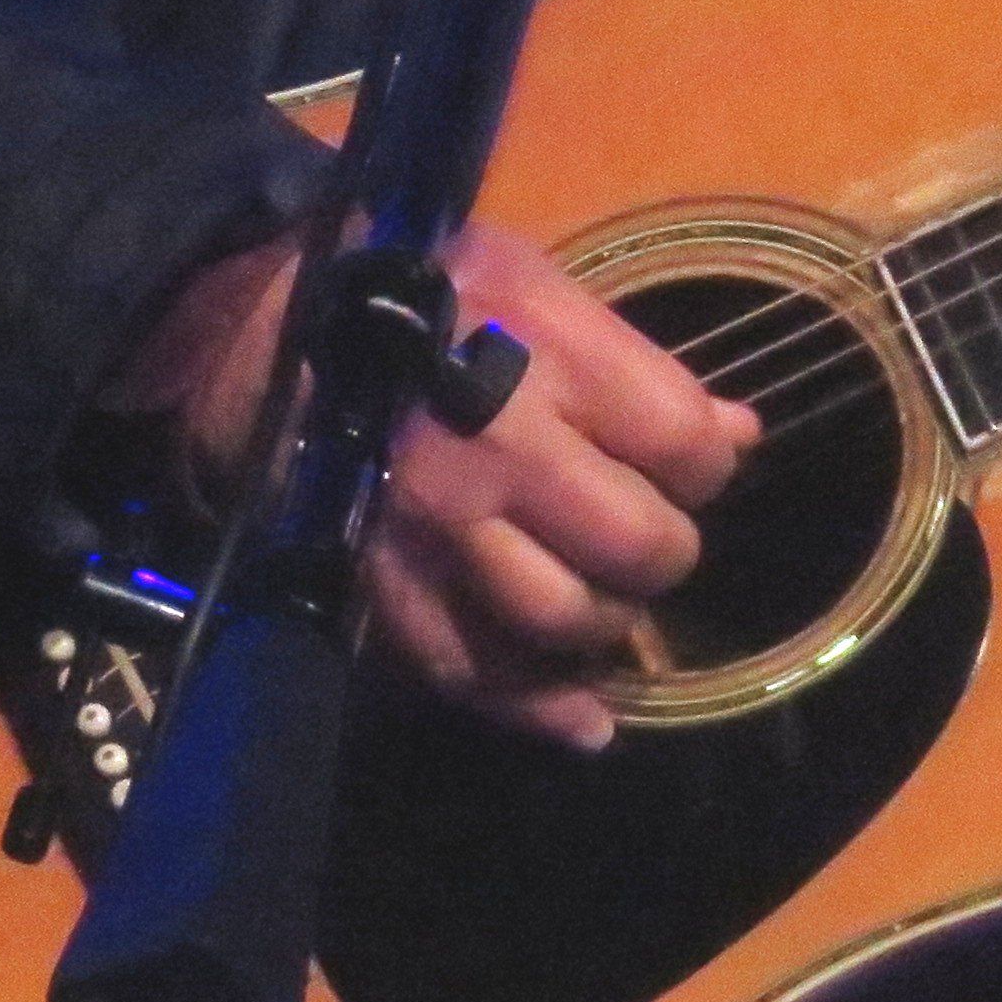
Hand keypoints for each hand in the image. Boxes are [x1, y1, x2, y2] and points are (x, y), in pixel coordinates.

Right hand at [130, 220, 754, 753]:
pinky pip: (472, 671)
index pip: (685, 446)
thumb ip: (636, 367)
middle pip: (642, 547)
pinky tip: (578, 716)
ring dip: (601, 627)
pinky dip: (536, 706)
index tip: (676, 464)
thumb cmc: (414, 287)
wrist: (257, 324)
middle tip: (635, 538)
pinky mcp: (380, 577)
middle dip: (658, 553)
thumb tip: (744, 436)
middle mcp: (499, 442)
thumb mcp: (533, 284)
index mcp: (547, 348)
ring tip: (598, 605)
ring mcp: (436, 520)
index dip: (699, 467)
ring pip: (564, 619)